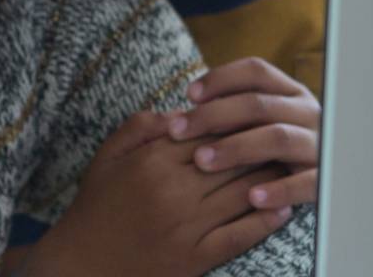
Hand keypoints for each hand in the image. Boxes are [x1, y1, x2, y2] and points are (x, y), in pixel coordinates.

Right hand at [21, 112, 293, 276]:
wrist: (81, 263)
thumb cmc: (96, 205)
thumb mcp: (109, 155)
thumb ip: (143, 126)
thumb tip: (181, 110)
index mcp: (153, 160)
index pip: (209, 131)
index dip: (237, 122)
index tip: (259, 114)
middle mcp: (173, 190)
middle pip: (232, 160)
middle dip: (261, 146)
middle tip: (287, 136)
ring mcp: (186, 226)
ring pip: (241, 194)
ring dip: (270, 179)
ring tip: (291, 167)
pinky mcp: (194, 258)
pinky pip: (238, 236)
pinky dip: (264, 221)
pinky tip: (281, 208)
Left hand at [168, 58, 319, 213]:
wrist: (328, 184)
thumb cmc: (268, 153)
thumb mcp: (254, 125)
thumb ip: (224, 114)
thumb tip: (171, 116)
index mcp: (288, 93)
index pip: (255, 71)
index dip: (221, 79)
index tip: (188, 95)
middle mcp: (306, 113)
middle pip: (258, 104)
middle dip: (214, 116)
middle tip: (177, 131)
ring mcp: (318, 144)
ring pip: (277, 138)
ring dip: (237, 148)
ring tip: (202, 161)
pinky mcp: (325, 179)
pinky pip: (306, 182)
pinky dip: (280, 189)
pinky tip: (252, 198)